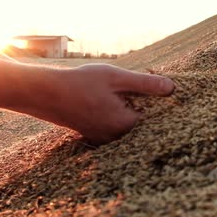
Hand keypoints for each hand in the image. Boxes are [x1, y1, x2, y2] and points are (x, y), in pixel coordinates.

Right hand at [13, 64, 174, 144]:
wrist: (45, 93)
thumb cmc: (80, 82)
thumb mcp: (116, 77)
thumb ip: (146, 84)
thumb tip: (172, 88)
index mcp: (126, 124)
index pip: (157, 117)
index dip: (161, 101)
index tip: (160, 88)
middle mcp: (116, 137)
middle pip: (143, 123)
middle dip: (146, 105)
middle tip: (139, 87)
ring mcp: (104, 138)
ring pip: (128, 125)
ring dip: (131, 109)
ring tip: (120, 92)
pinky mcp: (94, 135)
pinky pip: (114, 126)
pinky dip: (117, 113)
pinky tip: (108, 98)